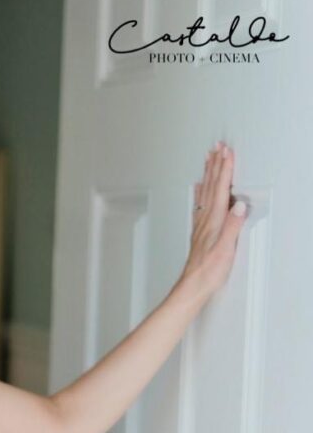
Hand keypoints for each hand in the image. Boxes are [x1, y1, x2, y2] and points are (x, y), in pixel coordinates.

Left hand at [179, 141, 248, 296]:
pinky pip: (200, 204)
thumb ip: (232, 225)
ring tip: (209, 159)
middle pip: (211, 186)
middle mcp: (206, 219)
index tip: (227, 153)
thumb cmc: (209, 270)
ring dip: (208, 174)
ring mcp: (202, 224)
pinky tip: (199, 187)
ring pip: (205, 192)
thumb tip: (238, 205)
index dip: (224, 170)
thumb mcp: (226, 248)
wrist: (194, 284)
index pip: (221, 190)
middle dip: (215, 165)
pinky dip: (201, 192)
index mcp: (214, 221)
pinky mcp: (200, 231)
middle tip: (217, 147)